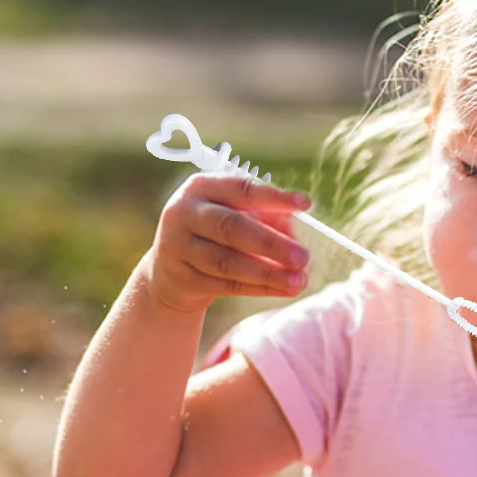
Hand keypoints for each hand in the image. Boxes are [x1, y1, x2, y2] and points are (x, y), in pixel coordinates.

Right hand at [144, 170, 311, 313]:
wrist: (171, 269)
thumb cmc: (215, 233)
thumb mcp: (234, 214)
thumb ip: (264, 217)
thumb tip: (294, 229)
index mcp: (201, 187)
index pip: (241, 189)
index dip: (273, 197)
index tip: (305, 204)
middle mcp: (184, 213)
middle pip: (230, 228)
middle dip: (271, 244)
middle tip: (303, 257)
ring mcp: (178, 248)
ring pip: (227, 262)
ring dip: (268, 273)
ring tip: (299, 280)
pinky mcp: (183, 279)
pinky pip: (226, 285)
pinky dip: (259, 288)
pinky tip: (284, 289)